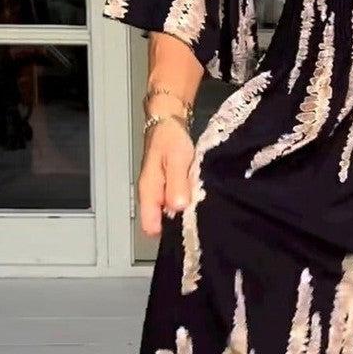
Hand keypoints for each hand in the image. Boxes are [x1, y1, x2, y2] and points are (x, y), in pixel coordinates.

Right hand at [137, 118, 194, 236]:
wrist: (169, 122)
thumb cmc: (171, 138)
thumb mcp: (176, 159)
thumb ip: (175, 183)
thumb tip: (177, 207)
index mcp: (149, 191)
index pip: (150, 226)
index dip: (168, 231)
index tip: (188, 229)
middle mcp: (152, 197)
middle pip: (163, 224)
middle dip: (181, 224)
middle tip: (201, 218)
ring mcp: (161, 194)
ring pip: (172, 214)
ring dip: (187, 213)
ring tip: (204, 209)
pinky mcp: (170, 189)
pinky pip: (178, 204)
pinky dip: (189, 204)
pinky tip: (201, 200)